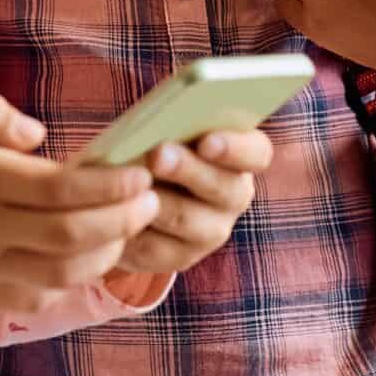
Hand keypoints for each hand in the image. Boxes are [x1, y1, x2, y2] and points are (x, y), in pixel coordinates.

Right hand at [0, 95, 159, 312]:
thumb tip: (39, 135)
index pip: (60, 190)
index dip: (109, 186)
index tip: (141, 173)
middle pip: (72, 234)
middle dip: (123, 220)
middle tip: (152, 200)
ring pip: (63, 273)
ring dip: (106, 254)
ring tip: (128, 229)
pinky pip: (37, 297)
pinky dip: (71, 282)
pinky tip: (86, 258)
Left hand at [110, 129, 273, 276]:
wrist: (139, 189)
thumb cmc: (160, 141)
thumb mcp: (172, 125)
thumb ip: (176, 120)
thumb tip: (161, 118)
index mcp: (244, 156)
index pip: (257, 153)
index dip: (235, 148)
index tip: (207, 140)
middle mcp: (235, 195)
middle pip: (225, 187)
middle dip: (188, 170)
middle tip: (157, 154)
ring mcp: (212, 230)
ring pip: (189, 219)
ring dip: (159, 201)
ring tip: (133, 185)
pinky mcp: (180, 256)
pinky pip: (158, 247)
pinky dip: (137, 228)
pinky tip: (118, 211)